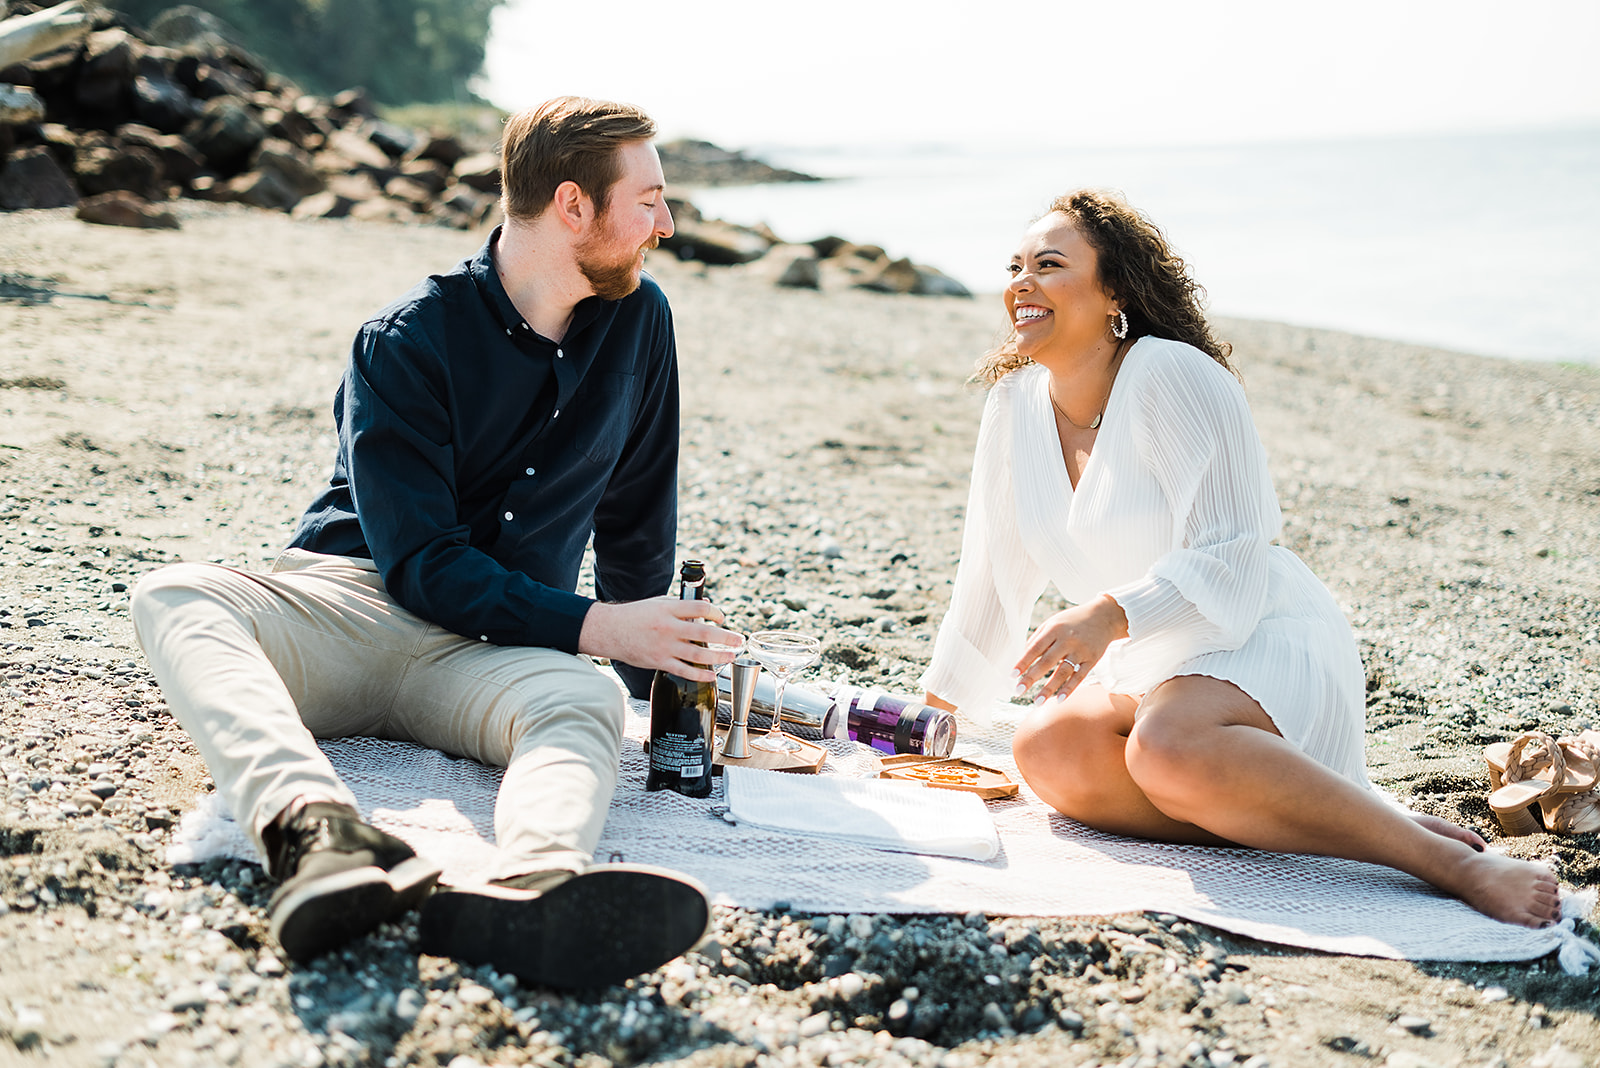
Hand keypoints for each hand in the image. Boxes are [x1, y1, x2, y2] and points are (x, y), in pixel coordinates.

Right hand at [578, 598, 742, 681]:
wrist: (610, 630)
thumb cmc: (635, 615)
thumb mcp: (659, 603)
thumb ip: (682, 606)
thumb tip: (706, 607)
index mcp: (669, 609)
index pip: (701, 609)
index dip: (716, 613)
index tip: (721, 618)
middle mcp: (668, 627)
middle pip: (705, 633)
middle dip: (726, 638)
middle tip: (739, 639)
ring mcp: (664, 646)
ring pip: (698, 654)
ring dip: (719, 657)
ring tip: (731, 656)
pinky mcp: (659, 661)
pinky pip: (685, 671)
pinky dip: (701, 675)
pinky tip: (712, 675)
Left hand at [1012, 595, 1128, 703]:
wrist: (1104, 617)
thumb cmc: (1071, 621)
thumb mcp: (1053, 622)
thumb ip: (1037, 639)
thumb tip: (1022, 659)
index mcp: (1054, 629)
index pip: (1035, 648)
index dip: (1023, 662)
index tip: (1012, 676)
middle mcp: (1067, 640)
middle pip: (1046, 662)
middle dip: (1031, 678)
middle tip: (1018, 691)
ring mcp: (1080, 651)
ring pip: (1062, 672)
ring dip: (1049, 689)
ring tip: (1037, 702)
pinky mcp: (1092, 660)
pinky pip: (1079, 677)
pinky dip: (1069, 689)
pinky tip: (1059, 700)